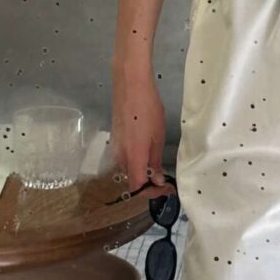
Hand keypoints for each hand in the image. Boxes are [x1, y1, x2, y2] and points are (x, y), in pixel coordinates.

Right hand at [110, 65, 167, 195]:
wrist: (130, 85)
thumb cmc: (148, 109)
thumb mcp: (158, 136)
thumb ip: (155, 161)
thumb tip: (156, 180)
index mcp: (133, 157)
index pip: (137, 188)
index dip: (151, 193)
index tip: (165, 188)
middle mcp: (120, 156)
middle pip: (131, 180)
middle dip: (147, 183)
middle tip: (164, 179)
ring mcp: (115, 147)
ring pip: (127, 169)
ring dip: (141, 172)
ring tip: (157, 166)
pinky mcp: (114, 139)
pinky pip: (124, 158)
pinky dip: (135, 161)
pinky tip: (146, 152)